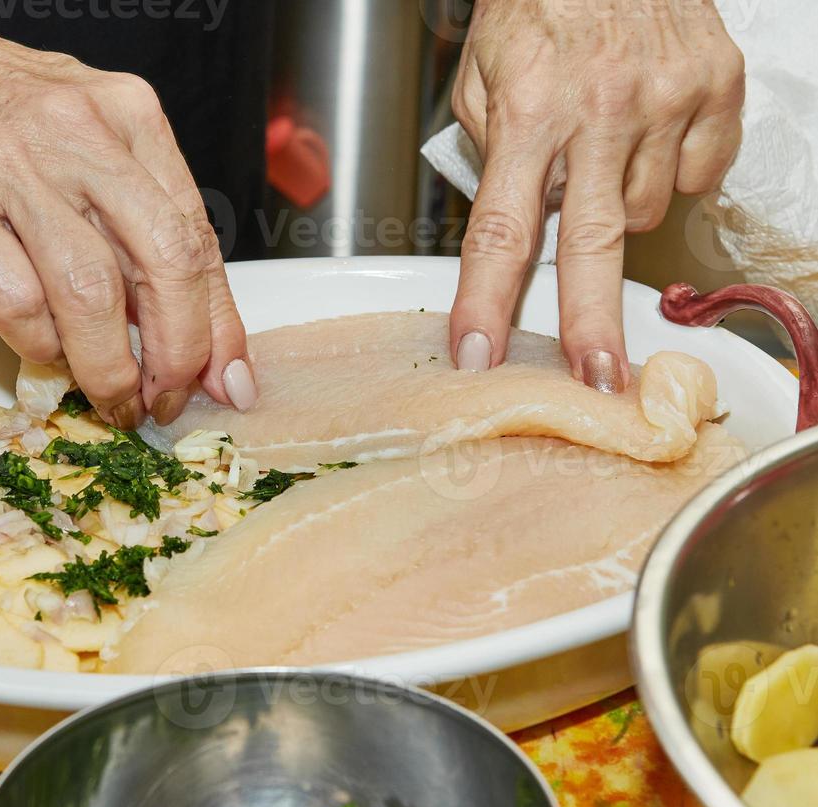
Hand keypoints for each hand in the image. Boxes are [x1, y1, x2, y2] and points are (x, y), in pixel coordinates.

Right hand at [0, 1, 255, 427]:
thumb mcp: (83, 138)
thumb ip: (135, 218)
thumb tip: (188, 323)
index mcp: (129, 117)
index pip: (197, 237)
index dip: (219, 326)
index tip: (224, 381)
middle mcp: (80, 134)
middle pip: (162, 265)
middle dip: (177, 355)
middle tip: (165, 400)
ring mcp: (12, 166)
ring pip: (92, 293)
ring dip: (107, 366)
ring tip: (110, 397)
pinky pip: (13, 298)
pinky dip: (37, 343)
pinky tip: (43, 354)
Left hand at [448, 0, 744, 390]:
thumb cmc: (541, 0)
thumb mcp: (484, 71)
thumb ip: (490, 151)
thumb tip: (512, 224)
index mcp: (529, 108)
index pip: (499, 229)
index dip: (486, 301)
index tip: (479, 353)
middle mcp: (601, 108)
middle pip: (590, 243)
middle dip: (590, 322)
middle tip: (599, 380)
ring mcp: (667, 98)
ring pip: (641, 212)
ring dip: (615, 206)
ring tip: (600, 150)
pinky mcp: (718, 87)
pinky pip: (695, 174)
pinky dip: (668, 171)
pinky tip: (646, 134)